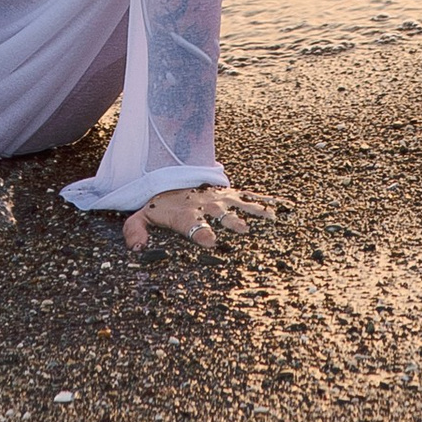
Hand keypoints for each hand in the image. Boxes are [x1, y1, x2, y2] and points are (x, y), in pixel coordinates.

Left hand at [122, 181, 271, 254]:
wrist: (177, 173)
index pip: (192, 225)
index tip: (209, 241)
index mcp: (186, 214)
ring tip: (272, 221)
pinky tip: (286, 209)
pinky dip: (270, 203)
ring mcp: (223, 200)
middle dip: (231, 223)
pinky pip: (254, 199)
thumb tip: (135, 249)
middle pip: (221, 216)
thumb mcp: (144, 214)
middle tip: (243, 231)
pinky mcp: (234, 196)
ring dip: (255, 214)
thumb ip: (136, 230)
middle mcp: (207, 207)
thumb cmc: (163, 204)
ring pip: (241, 206)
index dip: (199, 232)